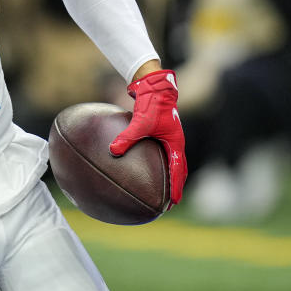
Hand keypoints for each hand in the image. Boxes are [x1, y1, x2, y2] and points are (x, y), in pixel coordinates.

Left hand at [110, 70, 186, 207]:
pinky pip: (159, 151)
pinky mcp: (160, 132)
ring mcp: (169, 137)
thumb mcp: (140, 122)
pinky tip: (141, 164)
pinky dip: (155, 161)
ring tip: (159, 188)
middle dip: (174, 187)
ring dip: (168, 176)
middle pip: (178, 170)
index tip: (171, 204)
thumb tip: (112, 151)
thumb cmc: (151, 104)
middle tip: (168, 203)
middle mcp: (175, 142)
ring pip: (171, 161)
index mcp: (175, 143)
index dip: (175, 189)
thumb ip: (127, 137)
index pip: (177, 172)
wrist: (155, 86)